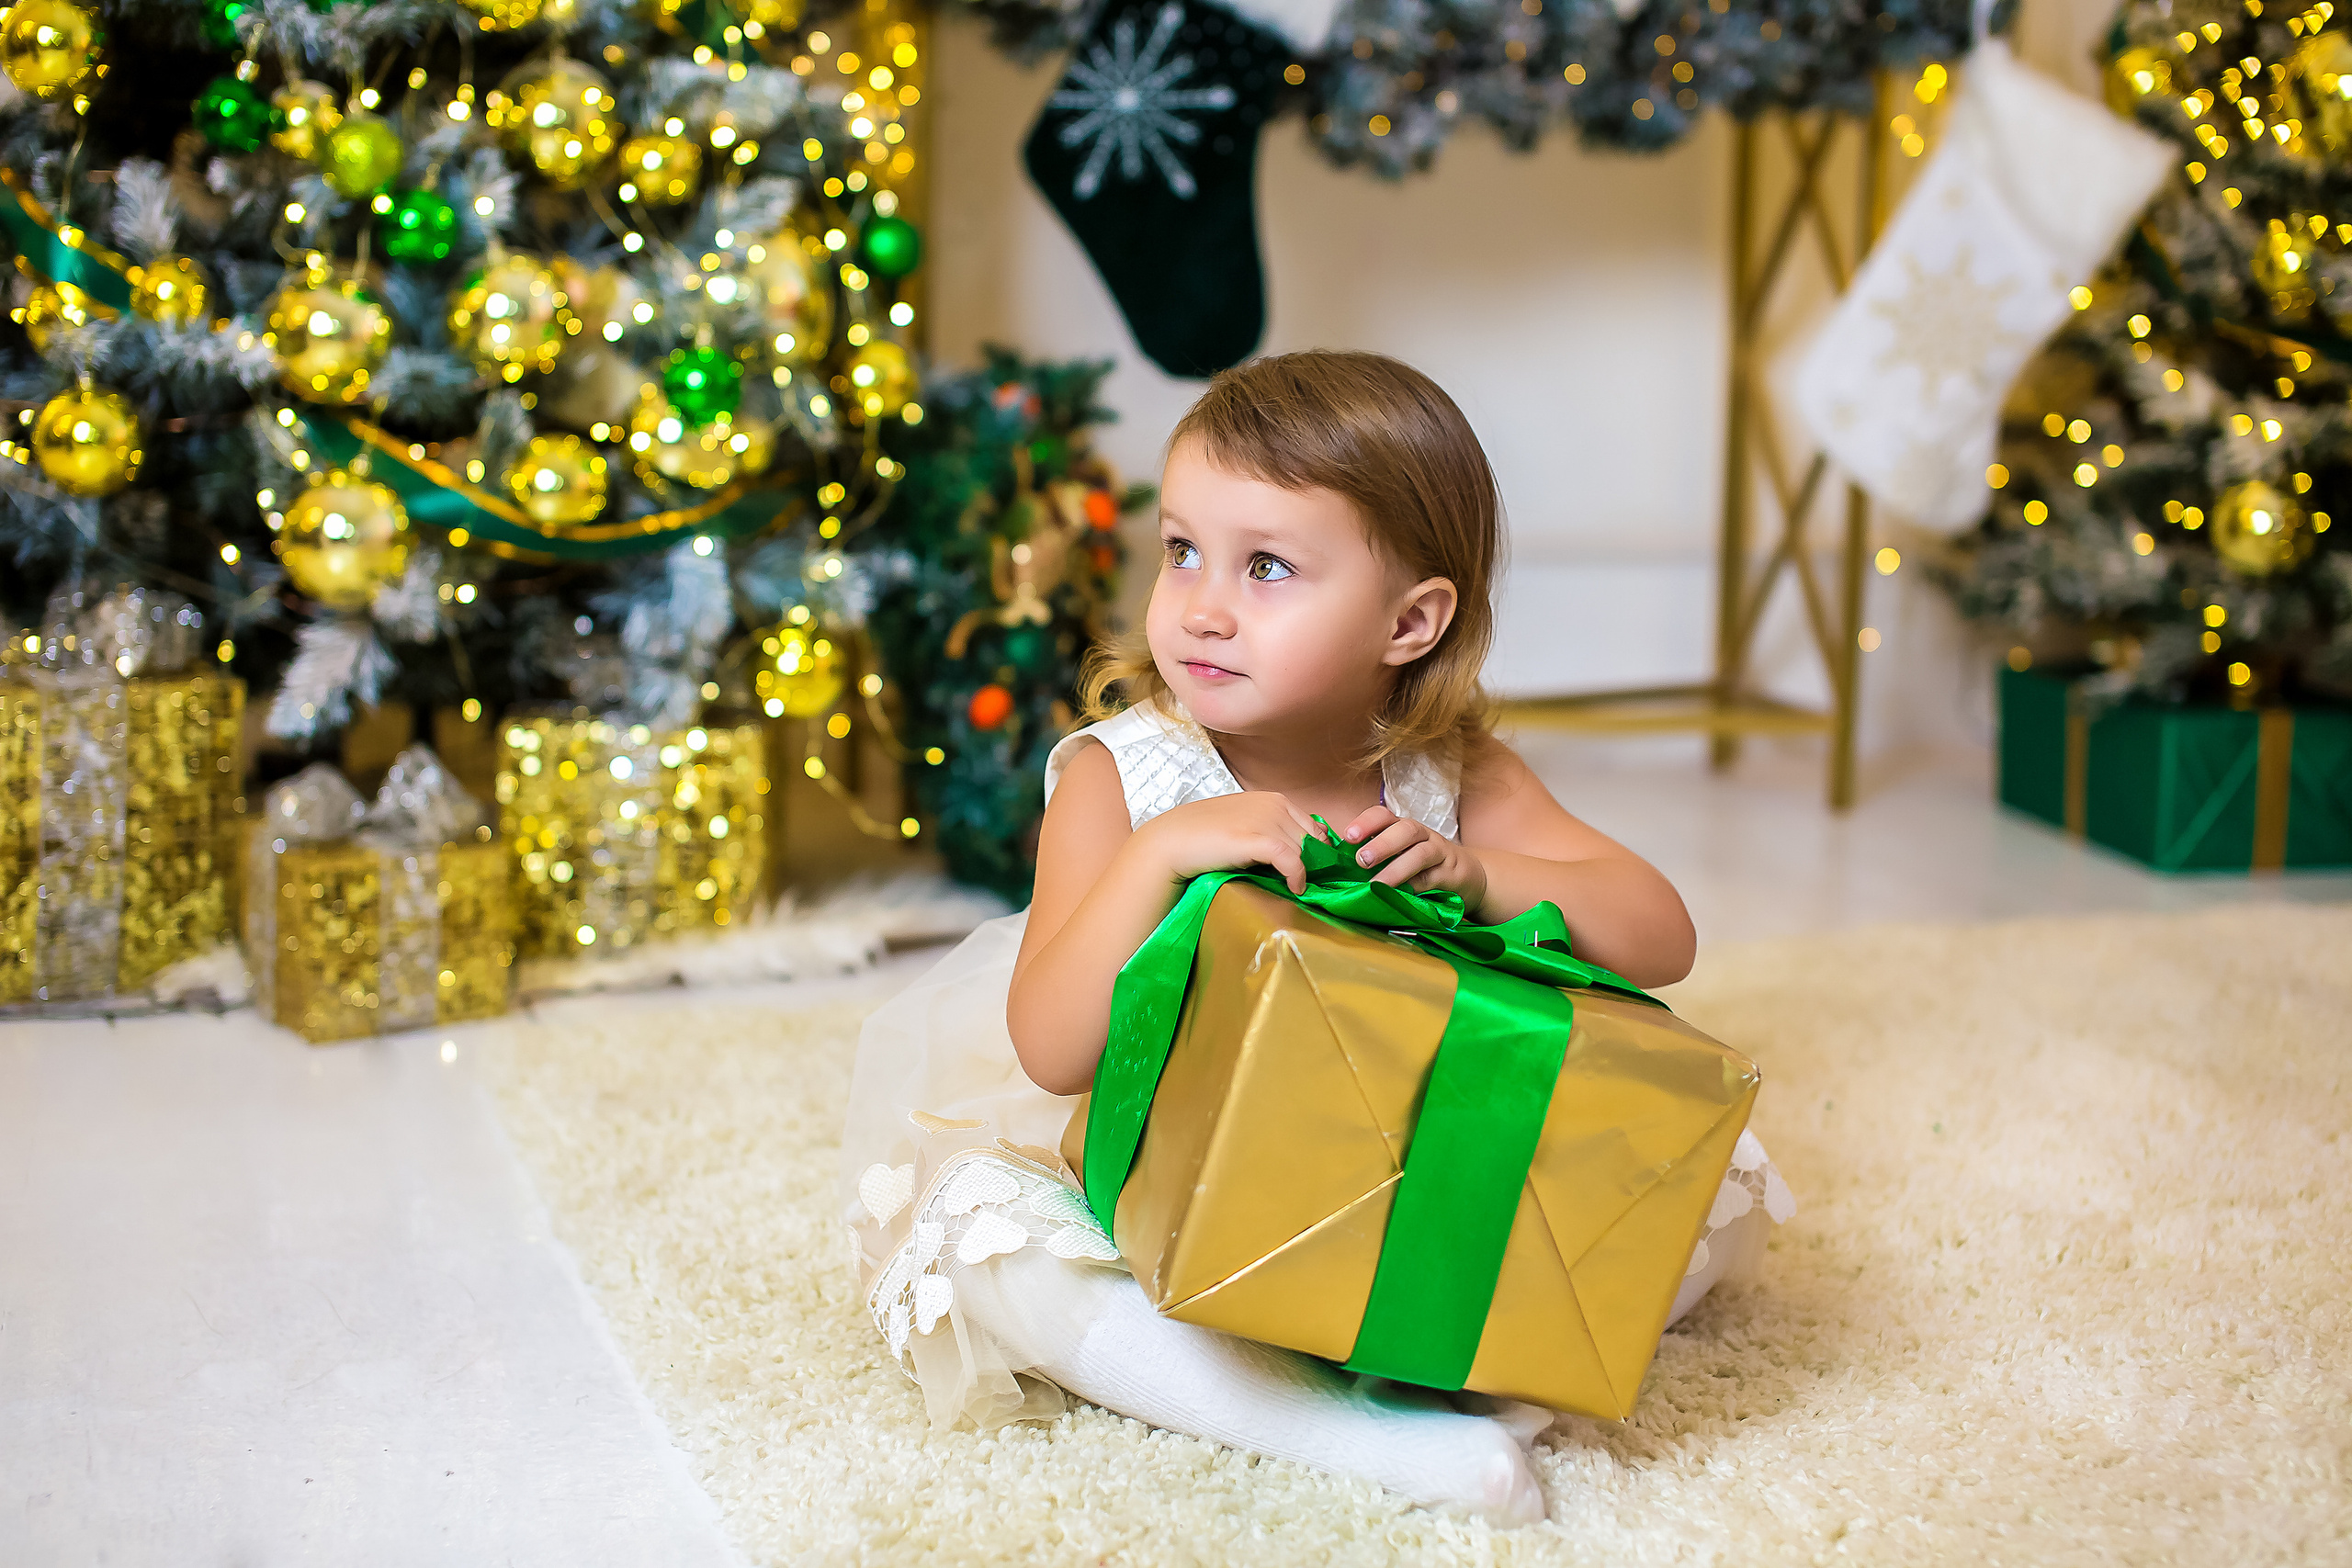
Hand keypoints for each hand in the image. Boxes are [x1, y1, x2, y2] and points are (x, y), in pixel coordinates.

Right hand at [1131, 791, 1323, 893]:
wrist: (1174, 840)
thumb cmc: (1206, 835)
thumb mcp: (1245, 823)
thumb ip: (1270, 829)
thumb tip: (1299, 852)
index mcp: (1273, 799)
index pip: (1314, 826)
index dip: (1317, 850)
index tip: (1313, 871)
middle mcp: (1274, 806)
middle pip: (1312, 840)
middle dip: (1314, 863)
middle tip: (1306, 883)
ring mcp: (1267, 821)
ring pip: (1304, 851)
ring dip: (1305, 872)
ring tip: (1296, 887)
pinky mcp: (1258, 840)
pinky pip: (1292, 860)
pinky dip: (1298, 876)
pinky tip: (1295, 889)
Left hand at [1339, 806, 1488, 904]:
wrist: (1465, 877)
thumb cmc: (1420, 867)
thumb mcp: (1398, 856)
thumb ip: (1374, 859)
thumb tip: (1337, 870)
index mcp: (1401, 828)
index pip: (1383, 815)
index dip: (1365, 823)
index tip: (1347, 837)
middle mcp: (1421, 835)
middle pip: (1404, 829)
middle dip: (1381, 843)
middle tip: (1361, 859)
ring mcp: (1439, 852)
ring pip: (1421, 852)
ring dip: (1398, 867)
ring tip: (1377, 884)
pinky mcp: (1452, 873)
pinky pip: (1434, 878)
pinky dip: (1417, 886)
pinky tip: (1402, 895)